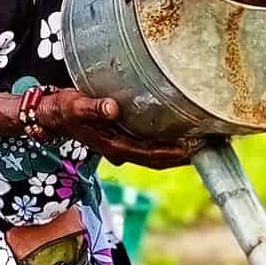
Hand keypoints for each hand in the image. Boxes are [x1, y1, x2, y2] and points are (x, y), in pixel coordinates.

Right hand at [34, 90, 202, 170]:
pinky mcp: (126, 136)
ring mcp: (125, 145)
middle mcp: (123, 150)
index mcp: (114, 147)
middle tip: (214, 142)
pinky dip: (172, 140)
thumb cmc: (62, 108)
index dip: (175, 154)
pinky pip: (154, 143)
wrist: (51, 114)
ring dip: (183, 150)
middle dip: (187, 154)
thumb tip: (113, 109)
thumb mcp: (73, 105)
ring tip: (208, 138)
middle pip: (161, 159)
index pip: (151, 155)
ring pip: (159, 154)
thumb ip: (92, 107)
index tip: (197, 147)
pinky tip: (187, 129)